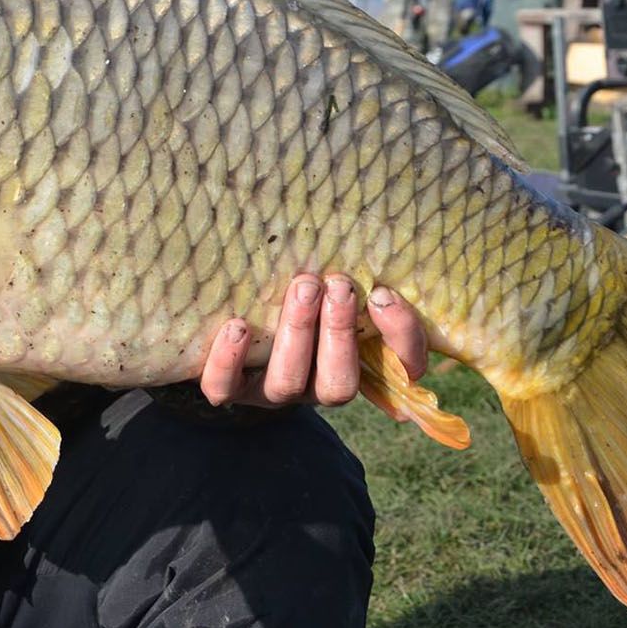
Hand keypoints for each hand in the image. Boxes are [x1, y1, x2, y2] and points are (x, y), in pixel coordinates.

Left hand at [198, 274, 426, 409]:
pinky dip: (229, 360)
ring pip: (288, 381)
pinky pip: (225, 387)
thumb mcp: (329, 283)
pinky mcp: (228, 389)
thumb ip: (350, 271)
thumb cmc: (295, 293)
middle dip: (340, 332)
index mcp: (354, 364)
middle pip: (339, 382)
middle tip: (338, 284)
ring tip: (302, 287)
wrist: (232, 332)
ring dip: (298, 333)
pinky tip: (237, 325)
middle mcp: (315, 387)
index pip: (400, 369)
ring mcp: (270, 392)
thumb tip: (366, 235)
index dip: (401, 339)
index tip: (384, 294)